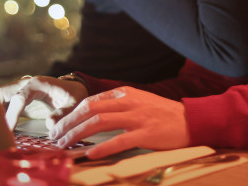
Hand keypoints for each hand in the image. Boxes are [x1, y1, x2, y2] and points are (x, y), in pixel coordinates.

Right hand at [0, 75, 88, 130]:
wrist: (71, 89)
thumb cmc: (72, 95)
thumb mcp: (74, 104)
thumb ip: (63, 113)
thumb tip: (50, 124)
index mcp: (36, 84)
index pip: (19, 97)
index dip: (12, 114)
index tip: (8, 129)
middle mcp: (23, 84)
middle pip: (0, 93)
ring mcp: (17, 91)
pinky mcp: (15, 100)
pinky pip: (1, 106)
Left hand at [51, 87, 189, 158]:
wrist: (192, 121)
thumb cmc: (163, 115)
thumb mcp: (139, 102)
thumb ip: (118, 106)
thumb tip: (92, 116)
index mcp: (125, 93)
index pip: (91, 100)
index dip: (72, 113)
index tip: (59, 125)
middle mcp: (129, 101)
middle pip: (90, 109)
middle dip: (69, 122)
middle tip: (55, 136)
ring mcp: (138, 117)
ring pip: (99, 122)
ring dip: (78, 134)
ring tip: (65, 145)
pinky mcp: (146, 133)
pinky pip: (119, 140)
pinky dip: (102, 147)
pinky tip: (90, 154)